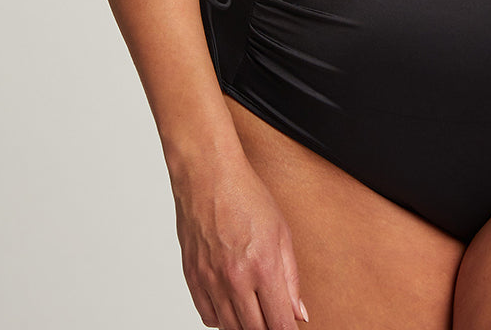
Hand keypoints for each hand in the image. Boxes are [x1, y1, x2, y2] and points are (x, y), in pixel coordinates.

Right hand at [171, 153, 308, 328]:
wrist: (207, 175)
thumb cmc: (245, 195)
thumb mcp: (282, 232)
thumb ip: (291, 277)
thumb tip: (298, 312)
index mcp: (263, 266)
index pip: (279, 322)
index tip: (290, 328)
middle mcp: (235, 279)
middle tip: (274, 320)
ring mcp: (210, 280)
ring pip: (229, 328)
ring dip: (244, 327)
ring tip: (255, 314)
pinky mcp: (192, 278)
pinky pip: (207, 316)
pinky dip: (221, 319)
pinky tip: (232, 308)